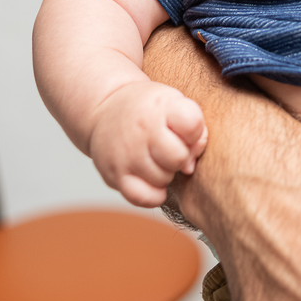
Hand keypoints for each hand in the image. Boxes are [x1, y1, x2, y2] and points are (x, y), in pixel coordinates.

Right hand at [88, 80, 206, 206]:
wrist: (105, 108)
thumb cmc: (148, 109)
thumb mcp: (174, 103)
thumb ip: (195, 129)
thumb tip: (189, 168)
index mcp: (160, 107)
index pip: (193, 126)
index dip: (195, 132)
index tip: (183, 130)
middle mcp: (142, 130)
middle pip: (179, 158)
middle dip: (179, 156)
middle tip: (168, 148)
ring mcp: (127, 154)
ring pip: (163, 179)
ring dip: (165, 173)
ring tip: (155, 158)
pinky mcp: (115, 175)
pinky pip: (144, 198)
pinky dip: (153, 194)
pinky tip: (152, 180)